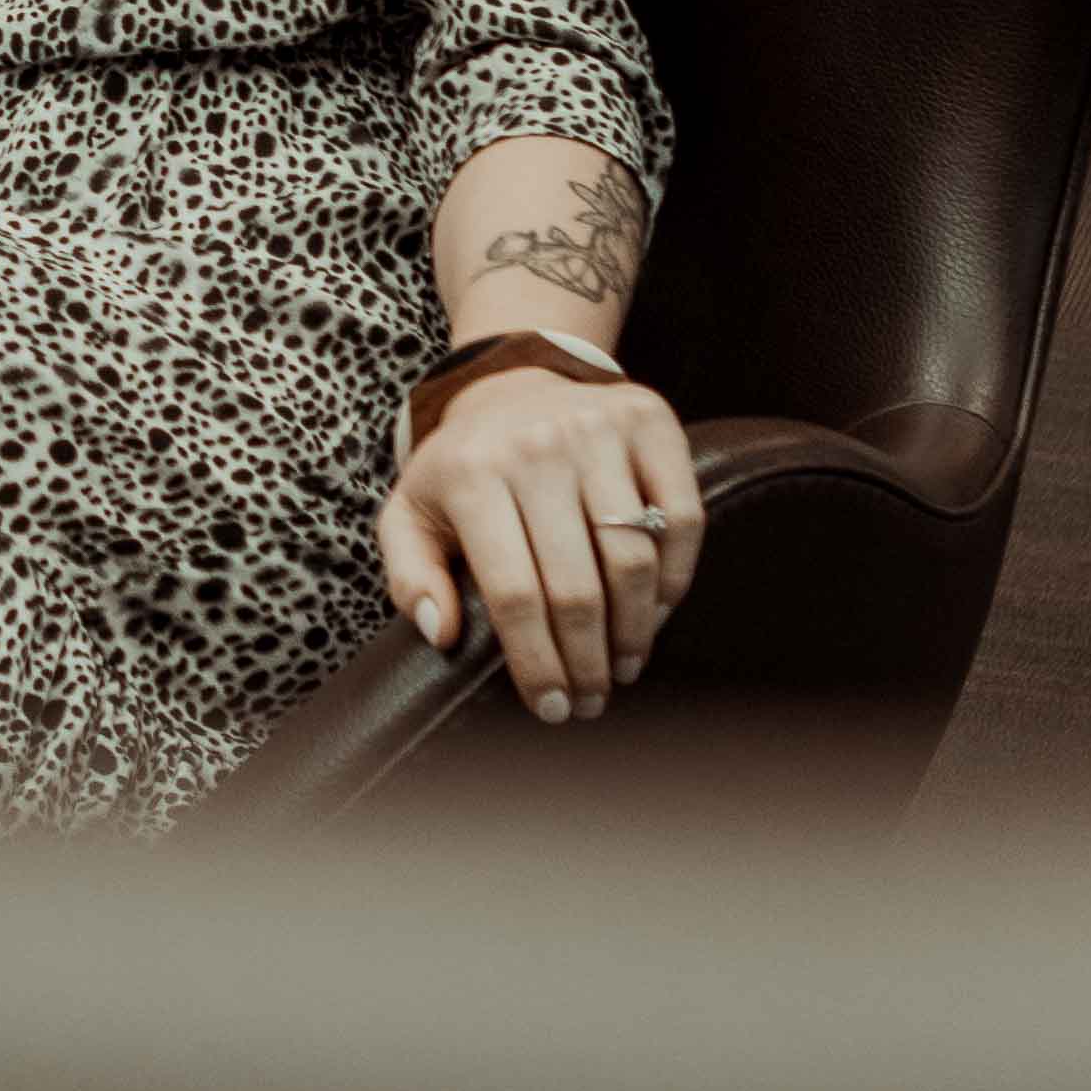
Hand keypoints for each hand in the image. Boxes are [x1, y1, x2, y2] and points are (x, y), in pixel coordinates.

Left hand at [374, 362, 705, 722]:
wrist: (512, 383)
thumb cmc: (463, 467)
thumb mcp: (410, 514)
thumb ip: (410, 576)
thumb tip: (441, 633)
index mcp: (471, 475)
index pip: (512, 593)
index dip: (536, 663)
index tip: (550, 707)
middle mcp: (536, 448)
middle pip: (576, 586)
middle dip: (586, 661)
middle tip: (590, 701)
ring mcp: (597, 430)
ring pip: (633, 559)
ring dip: (633, 630)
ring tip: (621, 666)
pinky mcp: (649, 421)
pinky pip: (680, 518)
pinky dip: (675, 577)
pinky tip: (656, 613)